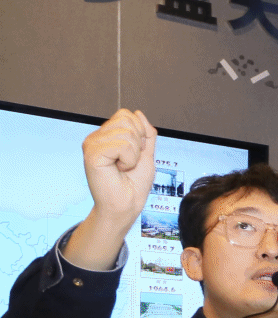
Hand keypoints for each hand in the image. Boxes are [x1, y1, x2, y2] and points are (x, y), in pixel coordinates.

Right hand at [66, 110, 157, 269]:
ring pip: (127, 132)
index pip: (126, 115)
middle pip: (126, 119)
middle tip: (130, 161)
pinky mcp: (92, 153)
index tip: (136, 153)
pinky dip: (129, 159)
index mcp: (106, 136)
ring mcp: (92, 144)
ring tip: (124, 166)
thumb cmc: (134, 184)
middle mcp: (96, 137)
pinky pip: (123, 145)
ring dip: (134, 154)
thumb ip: (145, 134)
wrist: (126, 205)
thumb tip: (138, 113)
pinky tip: (119, 169)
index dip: (140, 133)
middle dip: (138, 142)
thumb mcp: (146, 154)